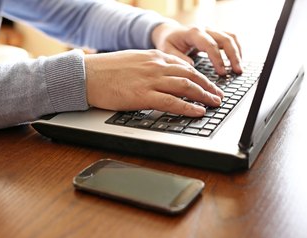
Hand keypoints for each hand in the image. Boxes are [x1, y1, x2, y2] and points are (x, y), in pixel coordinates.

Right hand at [84, 50, 223, 116]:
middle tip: (218, 95)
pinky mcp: (144, 95)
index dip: (199, 76)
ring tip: (214, 103)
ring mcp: (151, 80)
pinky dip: (188, 107)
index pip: (184, 65)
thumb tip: (163, 75)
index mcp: (153, 57)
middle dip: (208, 86)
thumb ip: (150, 66)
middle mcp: (156, 66)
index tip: (207, 83)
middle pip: (190, 75)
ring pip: (186, 87)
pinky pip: (172, 102)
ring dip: (204, 96)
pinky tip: (198, 111)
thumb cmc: (106, 70)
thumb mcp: (133, 61)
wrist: (88, 75)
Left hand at [151, 23, 242, 74]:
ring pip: (231, 37)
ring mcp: (212, 30)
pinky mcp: (215, 34)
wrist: (169, 32)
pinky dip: (236, 49)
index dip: (217, 59)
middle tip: (236, 71)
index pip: (210, 45)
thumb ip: (178, 58)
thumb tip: (192, 67)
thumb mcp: (166, 50)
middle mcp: (205, 29)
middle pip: (225, 39)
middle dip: (233, 56)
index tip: (222, 73)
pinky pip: (230, 38)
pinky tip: (237, 61)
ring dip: (237, 53)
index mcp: (193, 32)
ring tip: (239, 68)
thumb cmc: (168, 42)